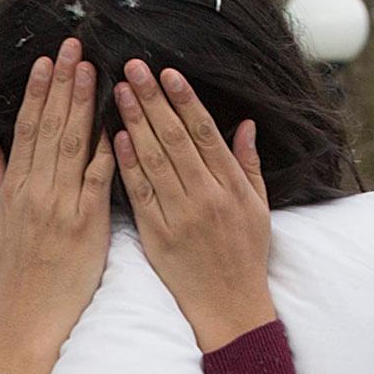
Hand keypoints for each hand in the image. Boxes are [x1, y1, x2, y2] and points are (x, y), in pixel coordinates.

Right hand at [0, 38, 110, 373]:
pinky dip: (105, 147)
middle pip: (49, 126)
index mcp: (14, 188)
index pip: (27, 129)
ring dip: (82, 102)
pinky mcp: (85, 222)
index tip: (49, 61)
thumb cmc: (16, 275)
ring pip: (71, 143)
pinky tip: (114, 120)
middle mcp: (34, 190)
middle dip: (62, 84)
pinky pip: (97, 177)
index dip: (39, 92)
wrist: (29, 317)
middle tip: (74, 46)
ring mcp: (60, 204)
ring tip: (91, 68)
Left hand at [114, 61, 275, 355]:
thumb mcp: (259, 208)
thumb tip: (245, 124)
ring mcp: (180, 215)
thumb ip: (249, 164)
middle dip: (152, 100)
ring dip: (134, 122)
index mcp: (231, 186)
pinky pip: (140, 193)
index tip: (167, 72)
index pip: (204, 132)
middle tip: (132, 67)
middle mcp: (206, 196)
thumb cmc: (246, 255)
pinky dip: (127, 164)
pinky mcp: (158, 234)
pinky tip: (114, 137)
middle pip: (174, 138)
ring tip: (118, 91)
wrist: (229, 306)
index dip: (184, 100)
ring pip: (154, 160)